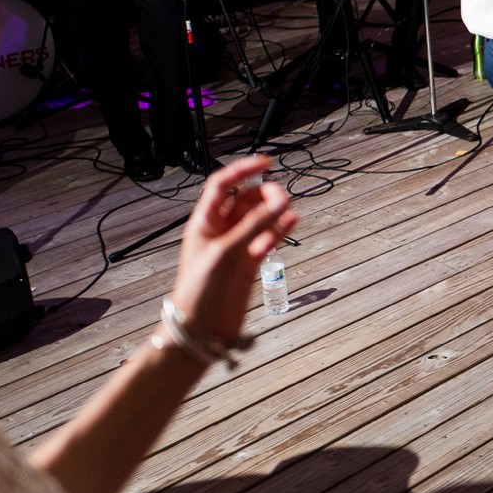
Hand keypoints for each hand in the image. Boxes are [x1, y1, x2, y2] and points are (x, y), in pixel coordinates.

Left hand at [169, 156, 298, 345]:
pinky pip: (269, 237)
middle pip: (247, 199)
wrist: (200, 330)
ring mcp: (238, 246)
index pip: (223, 184)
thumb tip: (282, 201)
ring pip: (260, 218)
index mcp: (204, 222)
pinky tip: (292, 222)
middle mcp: (221, 231)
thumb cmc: (200, 291)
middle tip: (281, 199)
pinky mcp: (251, 263)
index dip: (242, 170)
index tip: (267, 161)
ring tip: (287, 214)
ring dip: (274, 212)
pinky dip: (281, 229)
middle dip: (265, 194)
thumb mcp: (226, 252)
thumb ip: (255, 225)